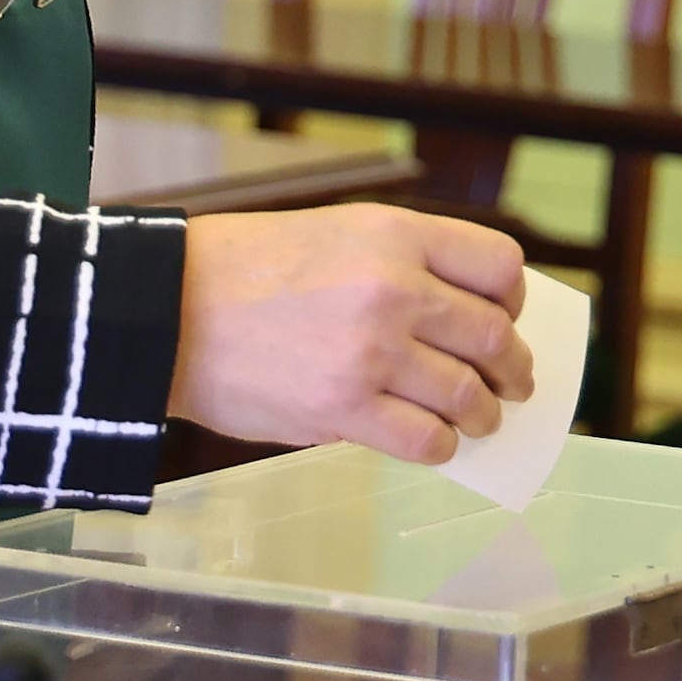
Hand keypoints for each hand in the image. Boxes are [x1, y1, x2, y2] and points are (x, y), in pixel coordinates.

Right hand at [168, 204, 532, 465]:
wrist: (166, 311)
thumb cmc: (242, 272)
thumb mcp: (331, 233)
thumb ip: (398, 266)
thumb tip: (457, 324)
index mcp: (393, 234)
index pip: (499, 266)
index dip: (514, 300)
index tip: (507, 319)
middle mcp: (394, 288)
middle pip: (495, 336)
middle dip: (514, 369)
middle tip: (515, 385)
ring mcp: (372, 351)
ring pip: (469, 394)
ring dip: (483, 415)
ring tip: (477, 421)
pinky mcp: (345, 407)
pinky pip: (426, 439)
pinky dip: (441, 447)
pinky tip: (433, 444)